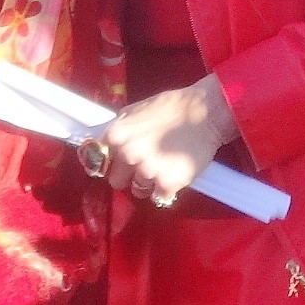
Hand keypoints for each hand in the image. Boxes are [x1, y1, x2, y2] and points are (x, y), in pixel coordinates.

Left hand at [99, 76, 235, 207]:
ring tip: (164, 166)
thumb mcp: (135, 110)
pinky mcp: (167, 184)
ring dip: (148, 183)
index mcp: (116, 135)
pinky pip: (160, 197)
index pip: (97, 160)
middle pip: (116, 180)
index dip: (110, 161)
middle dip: (128, 174)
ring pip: (138, 191)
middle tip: (146, 163)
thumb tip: (104, 143)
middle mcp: (128, 154)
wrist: (206, 112)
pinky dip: (167, 190)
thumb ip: (118, 130)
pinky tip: (175, 174)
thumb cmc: (172, 107)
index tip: (117, 162)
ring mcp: (147, 171)